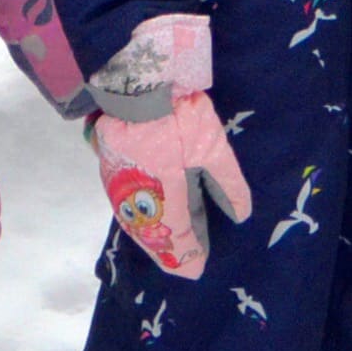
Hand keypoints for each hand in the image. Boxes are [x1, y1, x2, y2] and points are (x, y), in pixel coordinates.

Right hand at [85, 16, 251, 280]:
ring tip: (175, 240)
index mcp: (165, 202)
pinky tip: (154, 215)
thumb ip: (228, 185)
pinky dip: (142, 219)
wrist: (133, 83)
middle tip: (191, 258)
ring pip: (137, 227)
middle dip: (172, 251)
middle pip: (154, 241)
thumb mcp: (213, 148)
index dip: (191, 258)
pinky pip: (126, 209)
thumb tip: (241, 215)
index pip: (178, 243)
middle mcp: (137, 204)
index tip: (201, 267)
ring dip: (155, 237)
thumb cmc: (178, 117)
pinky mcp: (110, 174)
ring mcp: (119, 190)